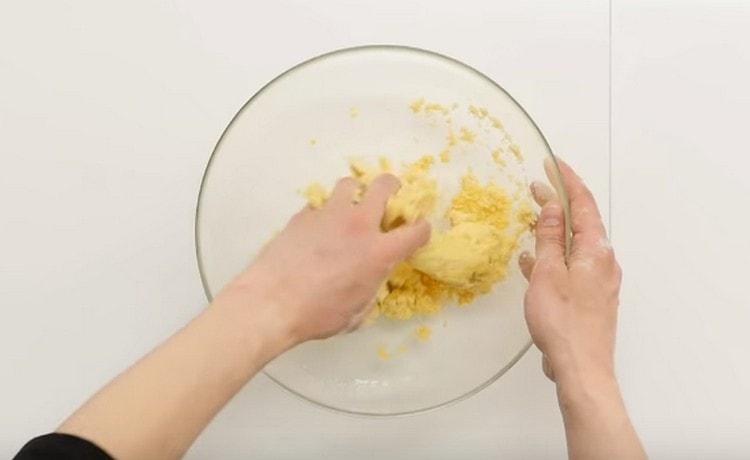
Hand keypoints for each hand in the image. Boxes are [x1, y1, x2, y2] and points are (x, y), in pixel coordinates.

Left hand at [225, 174, 430, 343]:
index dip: (422, 230)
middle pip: (384, 186)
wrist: (272, 303)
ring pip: (349, 184)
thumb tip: (369, 284)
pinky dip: (324, 212)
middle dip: (393, 187)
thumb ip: (370, 291)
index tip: (418, 233)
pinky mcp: (303, 215)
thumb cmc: (317, 315)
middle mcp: (358, 226)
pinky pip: (319, 204)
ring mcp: (329, 215)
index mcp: (379, 253)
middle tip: (389, 197)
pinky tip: (317, 229)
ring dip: (355, 193)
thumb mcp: (356, 314)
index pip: (416, 231)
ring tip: (350, 207)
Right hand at [519, 159, 621, 384]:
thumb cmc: (563, 321)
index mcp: (596, 250)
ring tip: (531, 221)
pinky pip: (570, 267)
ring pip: (573, 246)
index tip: (552, 163)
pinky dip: (552, 258)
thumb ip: (551, 237)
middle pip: (580, 222)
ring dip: (552, 232)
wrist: (581, 367)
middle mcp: (603, 261)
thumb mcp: (548, 272)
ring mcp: (598, 281)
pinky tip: (531, 262)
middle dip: (558, 204)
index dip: (567, 180)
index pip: (583, 203)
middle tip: (536, 188)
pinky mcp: (590, 298)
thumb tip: (553, 207)